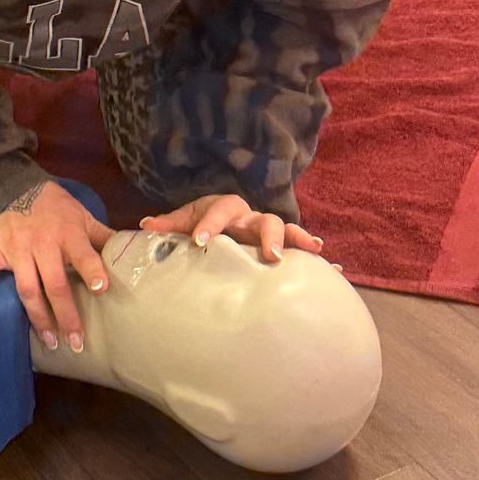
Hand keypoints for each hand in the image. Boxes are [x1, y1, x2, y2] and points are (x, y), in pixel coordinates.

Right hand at [0, 179, 111, 352]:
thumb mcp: (82, 217)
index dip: (92, 271)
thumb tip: (134, 252)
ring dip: (37, 317)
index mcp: (67, 233)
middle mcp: (41, 243)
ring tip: (49, 341)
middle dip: (66, 314)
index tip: (101, 290)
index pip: (82, 254)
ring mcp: (16, 248)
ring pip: (27, 287)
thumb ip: (103, 237)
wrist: (16, 186)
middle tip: (76, 342)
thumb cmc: (55, 208)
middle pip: (54, 284)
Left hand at [139, 194, 321, 265]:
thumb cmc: (201, 224)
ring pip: (288, 231)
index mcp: (226, 208)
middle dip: (269, 234)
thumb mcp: (184, 221)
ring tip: (313, 250)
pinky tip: (334, 270)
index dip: (210, 223)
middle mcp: (251, 219)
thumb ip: (168, 225)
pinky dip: (319, 260)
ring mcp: (268, 233)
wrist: (220, 222)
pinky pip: (303, 251)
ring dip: (300, 240)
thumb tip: (144, 227)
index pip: (219, 210)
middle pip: (265, 219)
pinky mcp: (282, 247)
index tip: (198, 241)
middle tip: (269, 254)